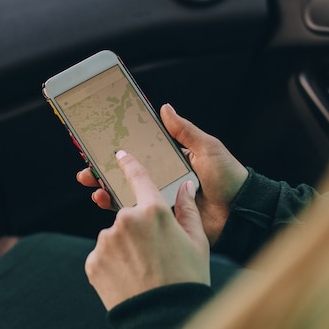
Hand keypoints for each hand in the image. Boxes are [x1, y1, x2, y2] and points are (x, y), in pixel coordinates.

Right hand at [77, 103, 247, 244]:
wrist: (242, 212)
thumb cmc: (230, 177)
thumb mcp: (207, 148)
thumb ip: (185, 131)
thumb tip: (164, 108)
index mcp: (171, 163)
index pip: (139, 155)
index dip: (119, 153)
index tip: (99, 147)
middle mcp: (163, 182)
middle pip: (127, 176)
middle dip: (104, 173)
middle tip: (86, 171)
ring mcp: (161, 202)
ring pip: (127, 195)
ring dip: (106, 190)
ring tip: (93, 186)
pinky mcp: (163, 221)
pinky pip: (138, 216)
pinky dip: (120, 210)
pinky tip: (106, 204)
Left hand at [85, 150, 209, 310]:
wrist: (162, 318)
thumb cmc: (187, 279)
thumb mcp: (197, 242)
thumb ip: (188, 210)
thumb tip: (185, 186)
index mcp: (153, 211)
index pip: (138, 177)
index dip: (128, 163)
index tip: (120, 155)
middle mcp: (125, 220)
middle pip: (128, 215)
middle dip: (137, 229)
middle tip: (154, 254)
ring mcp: (106, 240)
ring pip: (114, 236)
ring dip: (124, 247)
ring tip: (142, 270)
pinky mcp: (93, 261)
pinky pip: (103, 255)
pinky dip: (112, 263)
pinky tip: (128, 278)